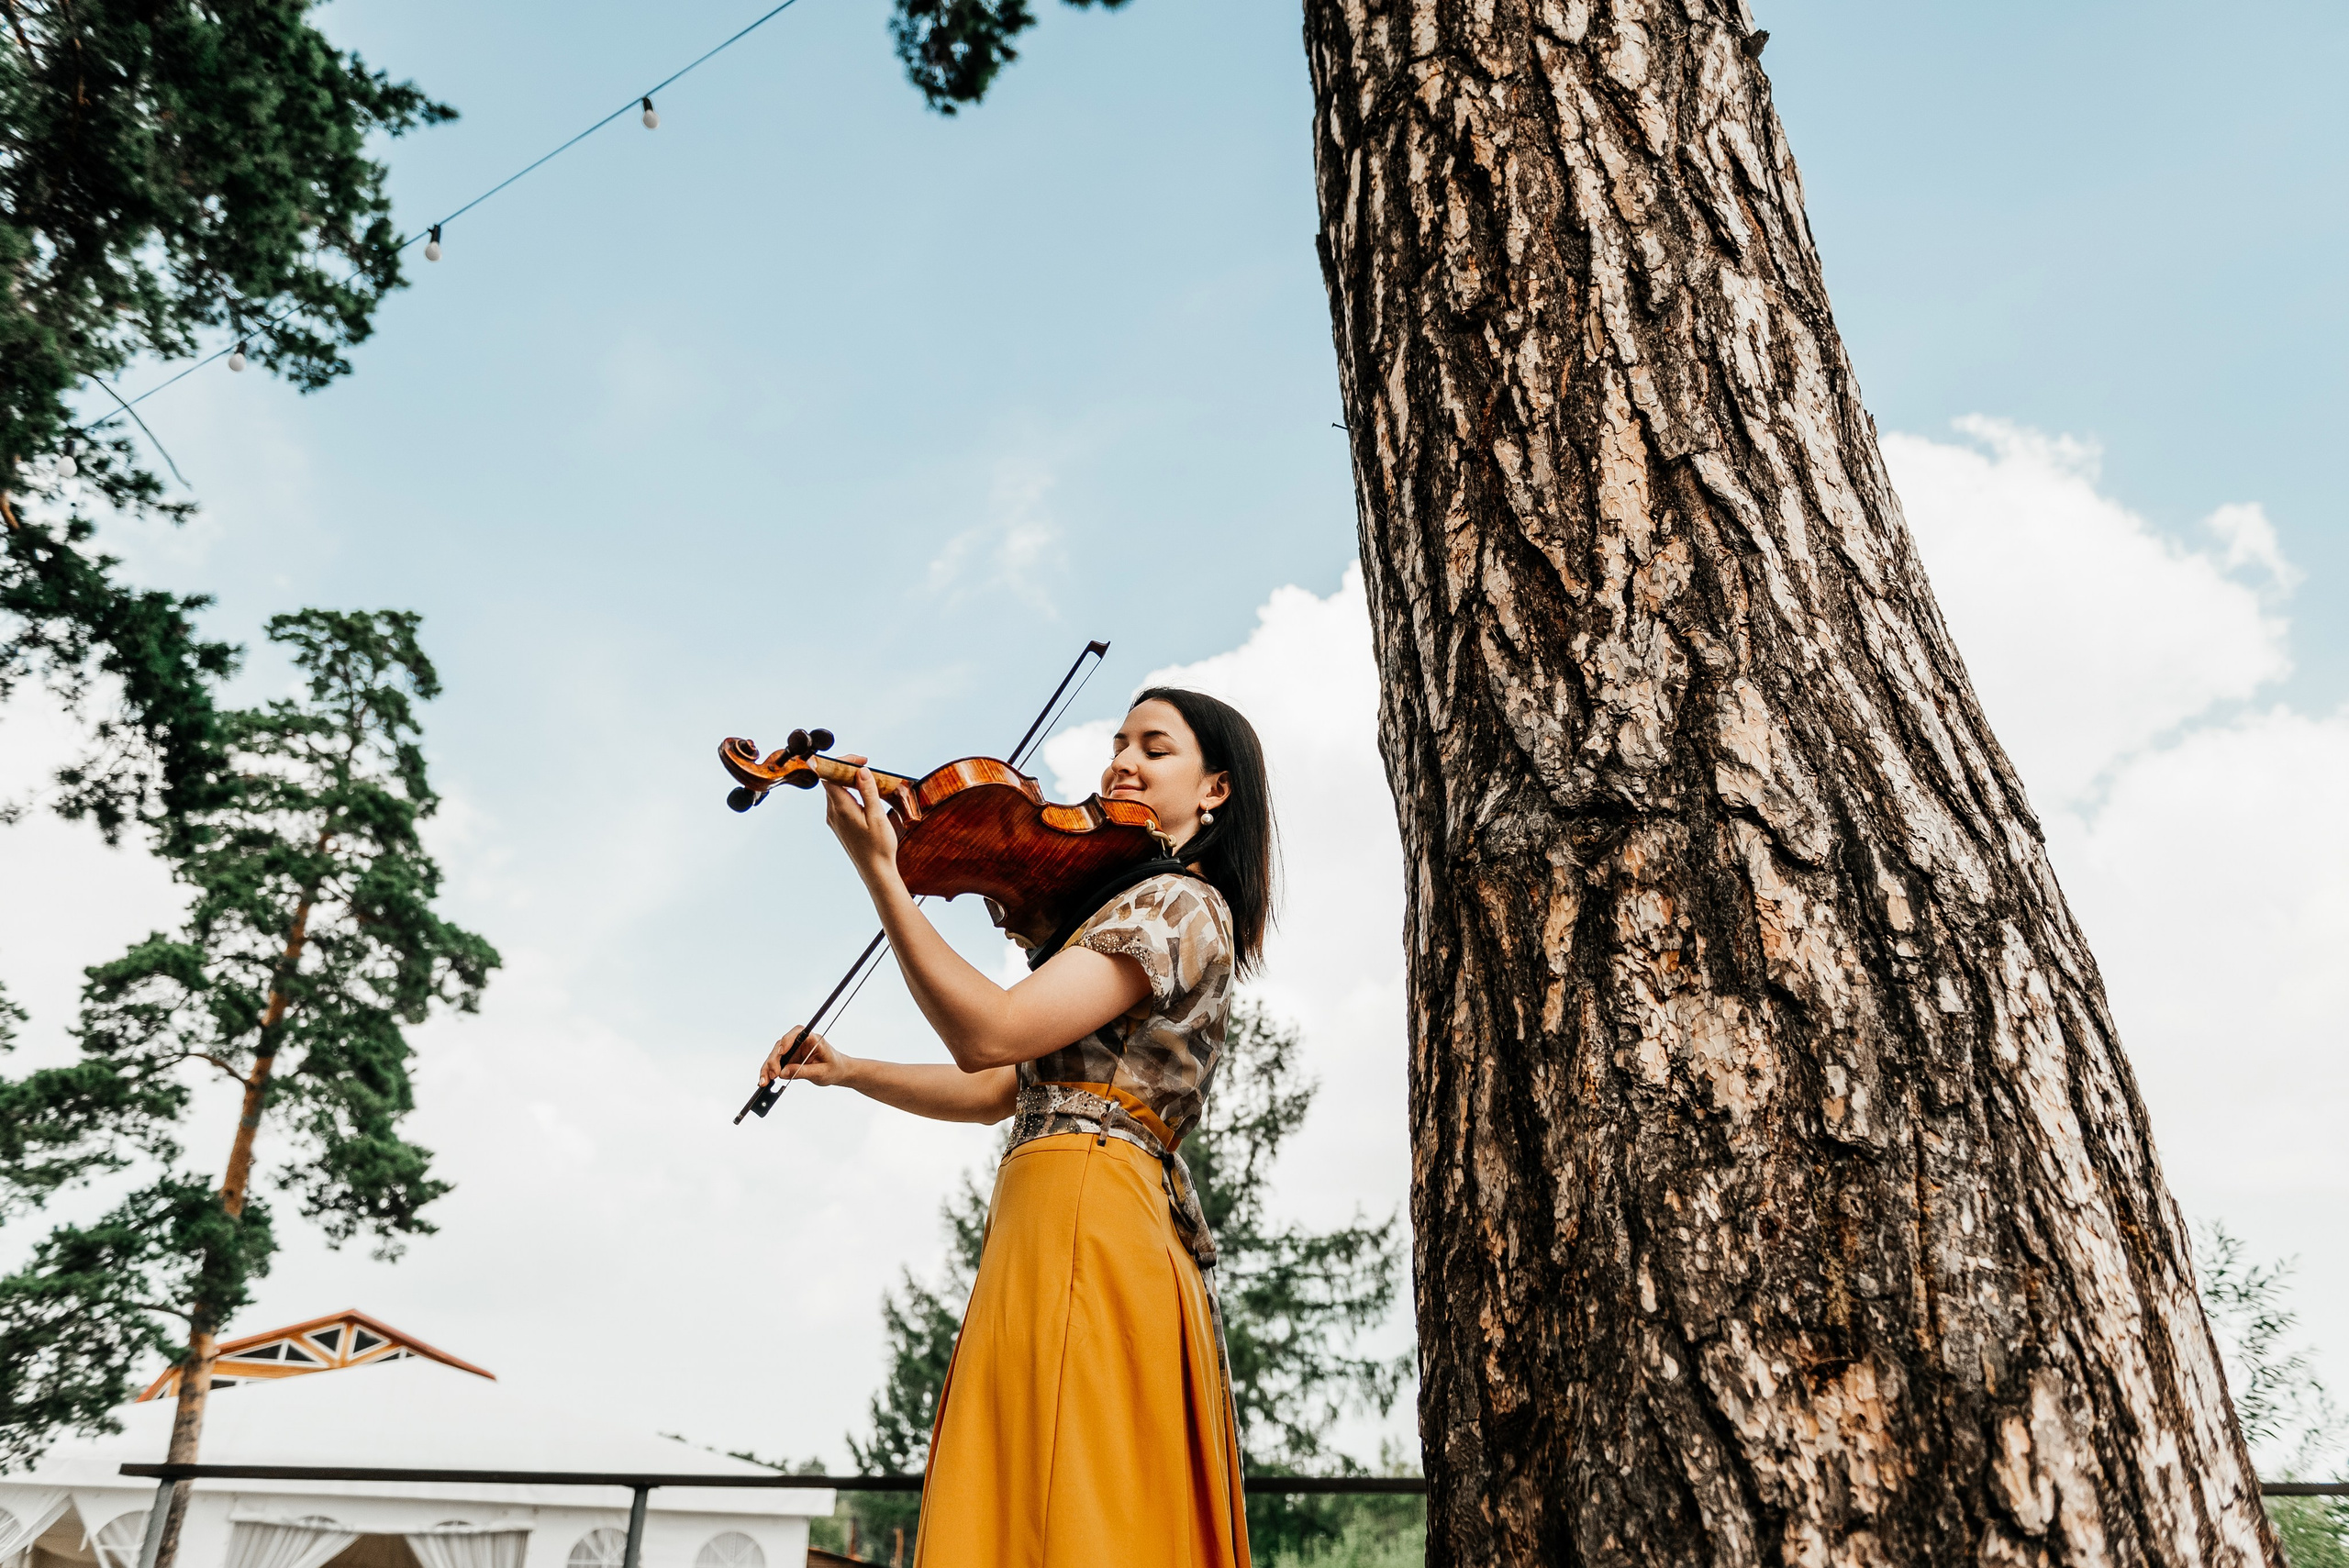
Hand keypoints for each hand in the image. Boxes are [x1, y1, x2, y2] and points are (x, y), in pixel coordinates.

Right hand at [761, 1026, 853, 1088]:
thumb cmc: (834, 1069)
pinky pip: (776, 1063)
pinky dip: (769, 1072)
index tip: (782, 1052)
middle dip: (774, 1060)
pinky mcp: (789, 1059)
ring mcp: (793, 1050)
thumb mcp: (821, 1073)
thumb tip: (782, 1073)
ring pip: (775, 1055)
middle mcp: (800, 1042)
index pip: (797, 1033)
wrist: (838, 1072)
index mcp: (813, 1039)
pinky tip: (764, 1081)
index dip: (787, 1040)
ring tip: (764, 1081)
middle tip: (773, 1075)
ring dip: (768, 1067)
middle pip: (781, 1045)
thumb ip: (802, 1072)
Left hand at [821, 755, 900, 889]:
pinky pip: (839, 801)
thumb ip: (868, 792)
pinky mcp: (839, 824)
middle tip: (866, 766)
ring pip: (835, 791)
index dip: (841, 762)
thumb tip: (860, 771)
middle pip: (831, 781)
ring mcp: (834, 819)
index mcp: (841, 809)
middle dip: (847, 769)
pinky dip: (849, 792)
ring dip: (849, 781)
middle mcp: (833, 813)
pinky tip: (865, 795)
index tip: (860, 760)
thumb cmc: (879, 847)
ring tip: (868, 780)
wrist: (875, 871)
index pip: (829, 776)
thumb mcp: (877, 817)